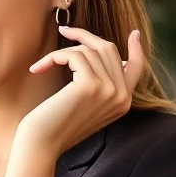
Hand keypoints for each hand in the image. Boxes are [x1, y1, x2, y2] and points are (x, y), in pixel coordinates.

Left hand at [20, 27, 146, 158]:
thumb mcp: (83, 105)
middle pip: (109, 50)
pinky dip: (53, 57)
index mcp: (123, 102)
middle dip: (84, 37)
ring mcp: (109, 90)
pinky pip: (74, 55)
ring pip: (89, 50)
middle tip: (63, 31)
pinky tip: (38, 69)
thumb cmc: (54, 126)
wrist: (40, 145)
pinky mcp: (91, 85)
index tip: (133, 33)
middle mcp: (122, 96)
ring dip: (62, 52)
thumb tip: (101, 58)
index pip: (137, 68)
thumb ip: (98, 86)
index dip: (136, 49)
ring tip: (42, 65)